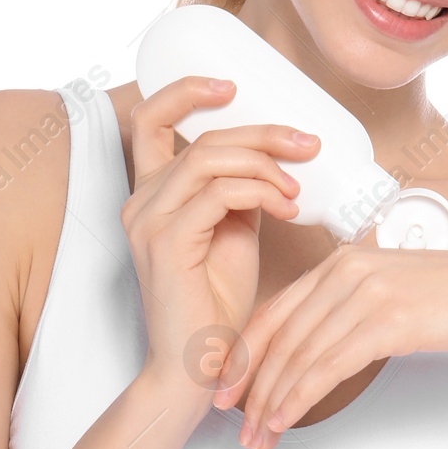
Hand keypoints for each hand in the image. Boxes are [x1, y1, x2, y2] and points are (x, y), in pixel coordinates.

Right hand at [120, 75, 319, 402]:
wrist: (200, 362)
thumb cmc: (217, 302)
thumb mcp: (234, 230)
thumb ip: (242, 190)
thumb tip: (276, 158)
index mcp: (152, 192)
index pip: (151, 120)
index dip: (187, 92)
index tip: (233, 86)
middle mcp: (141, 200)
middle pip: (201, 136)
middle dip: (262, 132)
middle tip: (306, 142)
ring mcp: (149, 220)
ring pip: (211, 158)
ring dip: (266, 165)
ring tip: (297, 188)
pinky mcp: (167, 241)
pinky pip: (219, 193)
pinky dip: (261, 192)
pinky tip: (287, 208)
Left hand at [213, 245, 447, 448]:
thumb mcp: (401, 293)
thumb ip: (360, 311)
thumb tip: (328, 350)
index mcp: (345, 261)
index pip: (277, 310)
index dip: (244, 353)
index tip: (227, 389)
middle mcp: (347, 269)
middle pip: (279, 335)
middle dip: (250, 386)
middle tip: (234, 425)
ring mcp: (367, 292)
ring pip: (298, 355)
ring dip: (270, 402)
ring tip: (256, 437)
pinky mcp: (390, 320)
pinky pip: (328, 366)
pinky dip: (298, 398)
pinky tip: (284, 421)